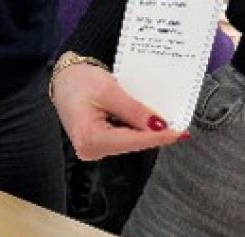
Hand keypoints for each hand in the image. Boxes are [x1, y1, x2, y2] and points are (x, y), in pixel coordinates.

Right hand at [51, 55, 184, 160]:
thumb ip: (134, 110)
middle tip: (181, 124)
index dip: (158, 136)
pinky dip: (138, 129)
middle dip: (155, 134)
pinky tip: (150, 120)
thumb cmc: (79, 81)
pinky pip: (124, 138)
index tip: (180, 132)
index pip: (132, 140)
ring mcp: (94, 148)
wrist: (63, 79)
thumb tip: (158, 125)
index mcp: (90, 138)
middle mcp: (91, 149)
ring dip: (148, 131)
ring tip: (170, 120)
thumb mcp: (109, 90)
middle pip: (132, 144)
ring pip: (130, 142)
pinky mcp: (98, 143)